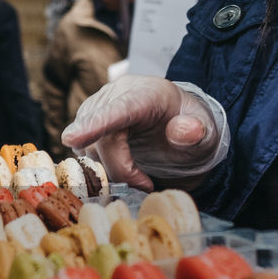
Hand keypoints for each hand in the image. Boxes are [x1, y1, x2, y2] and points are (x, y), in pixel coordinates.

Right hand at [61, 75, 228, 190]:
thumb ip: (197, 131)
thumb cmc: (187, 125)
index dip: (94, 125)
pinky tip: (122, 167)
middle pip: (102, 139)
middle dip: (120, 169)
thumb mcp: (205, 131)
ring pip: (89, 149)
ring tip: (138, 174)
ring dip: (111, 170)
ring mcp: (94, 109)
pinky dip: (101, 167)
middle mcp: (114, 96)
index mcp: (145, 93)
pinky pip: (83, 152)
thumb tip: (183, 131)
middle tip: (146, 185)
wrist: (172, 119)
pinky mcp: (83, 123)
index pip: (117, 110)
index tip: (72, 138)